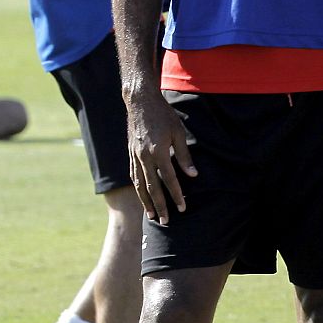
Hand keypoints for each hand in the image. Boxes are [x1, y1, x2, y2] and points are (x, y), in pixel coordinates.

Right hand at [127, 95, 197, 225]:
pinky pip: (133, 175)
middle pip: (152, 187)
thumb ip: (184, 155)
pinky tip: (142, 196)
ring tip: (152, 215)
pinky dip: (138, 188)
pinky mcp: (130, 152)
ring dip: (146, 201)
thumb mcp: (178, 132)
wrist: (139, 101)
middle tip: (166, 221)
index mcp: (158, 151)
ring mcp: (135, 155)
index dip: (176, 195)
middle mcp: (144, 156)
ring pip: (139, 184)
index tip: (182, 208)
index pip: (169, 179)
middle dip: (160, 205)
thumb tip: (192, 175)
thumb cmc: (163, 115)